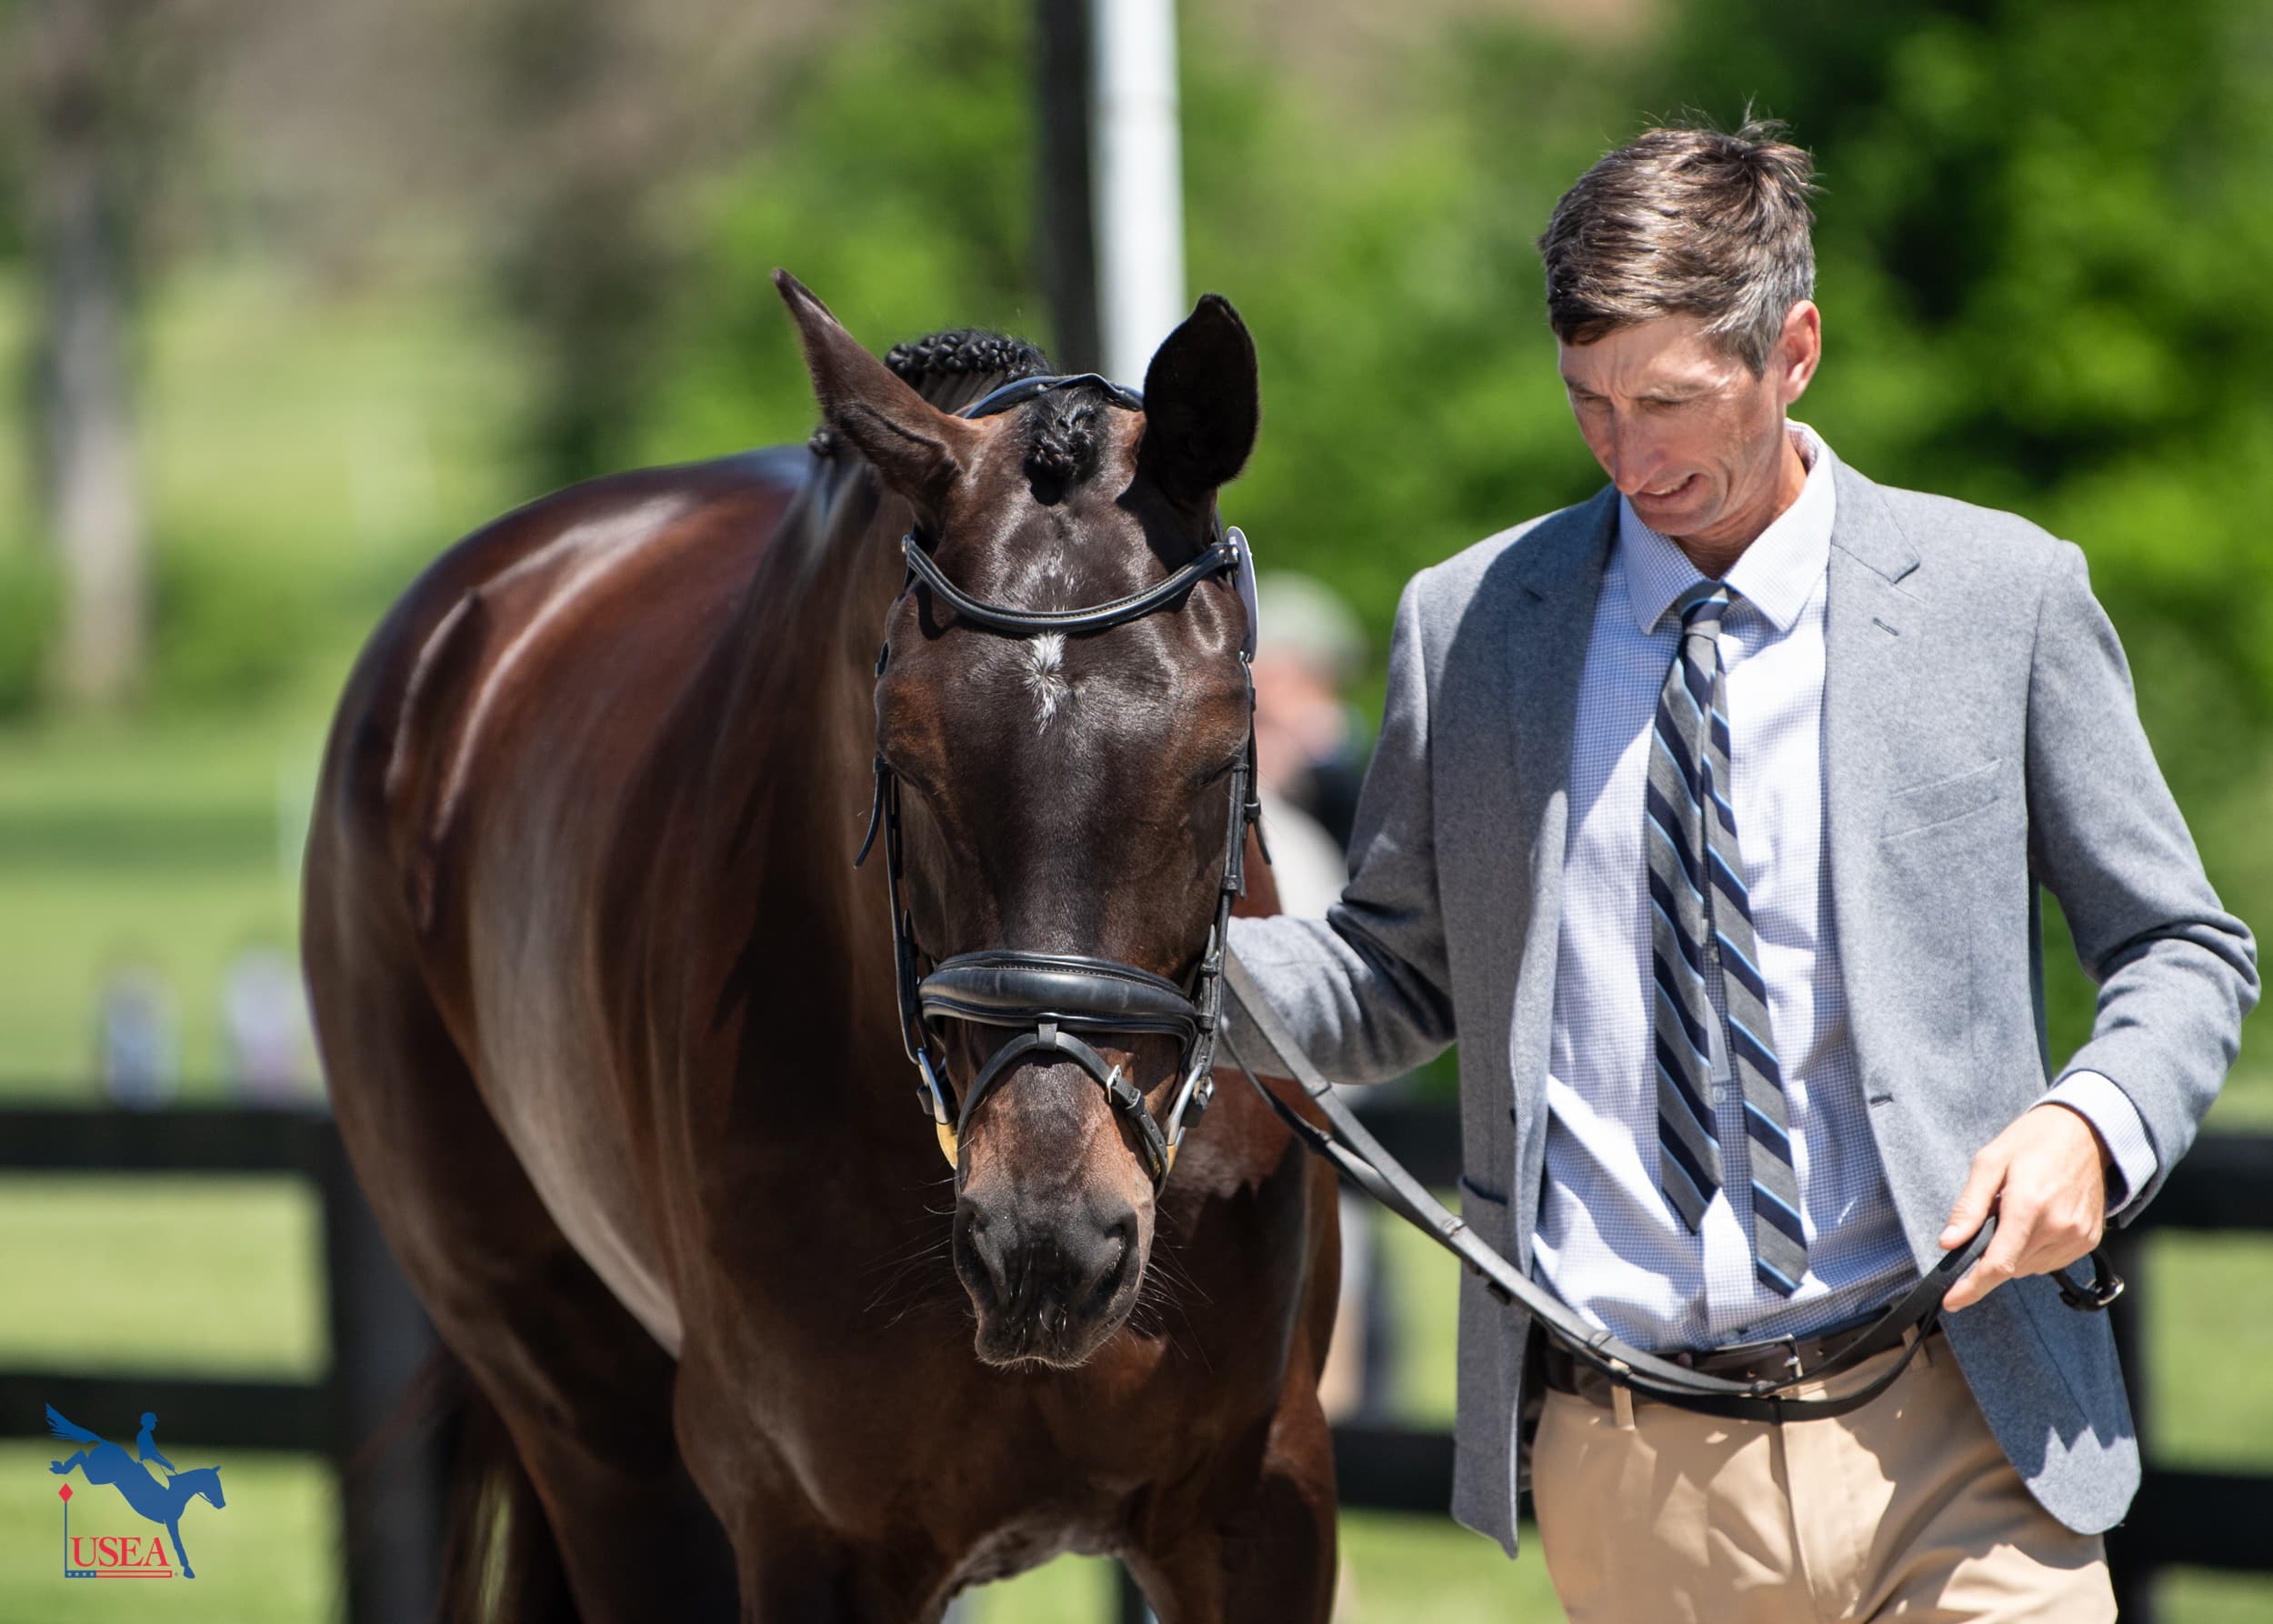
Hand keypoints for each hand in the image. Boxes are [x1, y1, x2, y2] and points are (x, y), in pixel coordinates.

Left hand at [1938, 1103, 2111, 1311]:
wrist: (2086, 1132)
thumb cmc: (2032, 1141)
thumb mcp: (1989, 1162)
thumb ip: (1969, 1206)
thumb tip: (1949, 1242)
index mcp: (2029, 1205)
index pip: (1998, 1263)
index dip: (1971, 1287)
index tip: (1950, 1301)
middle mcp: (2058, 1226)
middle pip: (2011, 1267)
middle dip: (1990, 1255)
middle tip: (1992, 1217)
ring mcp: (2078, 1236)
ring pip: (2029, 1268)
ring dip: (2012, 1253)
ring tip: (2017, 1213)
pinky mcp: (2089, 1240)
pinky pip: (2050, 1262)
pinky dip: (2033, 1251)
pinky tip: (2034, 1223)